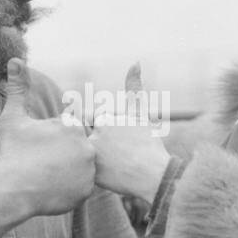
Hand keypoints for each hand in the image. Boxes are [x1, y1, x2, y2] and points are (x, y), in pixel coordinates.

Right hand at [0, 58, 94, 220]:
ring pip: (80, 168)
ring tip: (48, 175)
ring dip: (68, 171)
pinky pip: (81, 187)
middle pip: (76, 149)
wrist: (10, 191)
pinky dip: (70, 188)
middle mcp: (86, 146)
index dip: (54, 138)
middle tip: (43, 164)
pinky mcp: (87, 191)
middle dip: (62, 155)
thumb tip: (15, 59)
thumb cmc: (11, 152)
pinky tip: (53, 187)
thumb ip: (18, 88)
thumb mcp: (13, 118)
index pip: (69, 130)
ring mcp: (89, 171)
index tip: (42, 147)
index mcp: (72, 126)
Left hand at [89, 62, 171, 204]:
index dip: (103, 129)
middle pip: (85, 134)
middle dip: (96, 140)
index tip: (118, 138)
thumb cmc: (148, 142)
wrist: (155, 176)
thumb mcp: (139, 112)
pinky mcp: (92, 175)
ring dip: (92, 154)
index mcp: (105, 119)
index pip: (90, 119)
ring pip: (82, 150)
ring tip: (112, 161)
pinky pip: (82, 169)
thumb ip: (133, 87)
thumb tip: (135, 61)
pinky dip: (91, 169)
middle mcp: (97, 135)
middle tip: (116, 151)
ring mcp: (94, 156)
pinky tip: (109, 172)